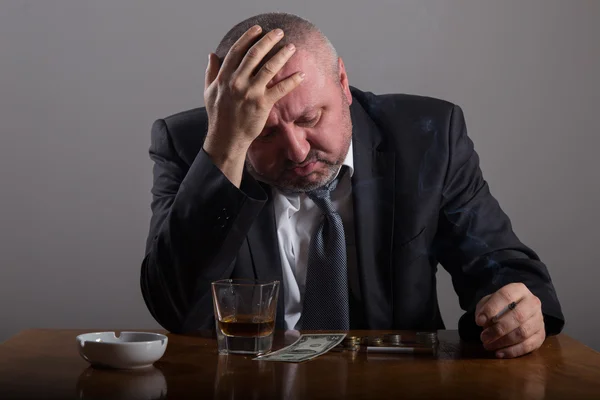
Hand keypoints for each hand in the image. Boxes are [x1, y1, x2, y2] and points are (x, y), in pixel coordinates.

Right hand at [202, 25, 304, 181]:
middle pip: (255, 54)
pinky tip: (301, 75)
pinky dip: (292, 81)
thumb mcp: (209, 92)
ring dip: (282, 55)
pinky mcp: (262, 104)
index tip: (258, 29)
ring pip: (269, 67)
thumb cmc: (218, 116)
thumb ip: (211, 72)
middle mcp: (236, 82)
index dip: (248, 37)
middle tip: (280, 32)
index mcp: (224, 77)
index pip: (237, 51)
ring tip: (292, 47)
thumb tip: (212, 55)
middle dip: (268, 40)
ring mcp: (250, 92)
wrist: (226, 138)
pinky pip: (280, 89)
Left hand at [475, 282, 545, 358]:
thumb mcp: (489, 302)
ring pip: (523, 332)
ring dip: (503, 341)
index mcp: (519, 290)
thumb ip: (484, 308)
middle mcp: (533, 302)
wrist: (517, 310)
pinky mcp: (541, 335)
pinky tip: (499, 353)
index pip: (506, 296)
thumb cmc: (500, 306)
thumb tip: (482, 321)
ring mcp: (539, 319)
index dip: (491, 309)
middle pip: (517, 316)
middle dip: (498, 329)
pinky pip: (529, 346)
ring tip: (488, 345)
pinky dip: (512, 351)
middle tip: (483, 337)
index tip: (479, 321)